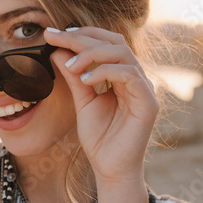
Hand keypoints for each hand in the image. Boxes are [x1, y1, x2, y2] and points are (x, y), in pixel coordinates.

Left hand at [44, 26, 158, 187]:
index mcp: (122, 76)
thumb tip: (58, 50)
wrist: (110, 169)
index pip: (106, 43)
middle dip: (82, 37)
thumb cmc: (100, 139)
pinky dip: (105, 72)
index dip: (83, 34)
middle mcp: (136, 78)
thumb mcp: (82, 101)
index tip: (55, 34)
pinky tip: (86, 80)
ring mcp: (144, 89)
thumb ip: (73, 76)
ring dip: (92, 53)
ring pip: (122, 53)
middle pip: (114, 42)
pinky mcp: (148, 102)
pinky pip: (129, 74)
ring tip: (70, 66)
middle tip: (55, 38)